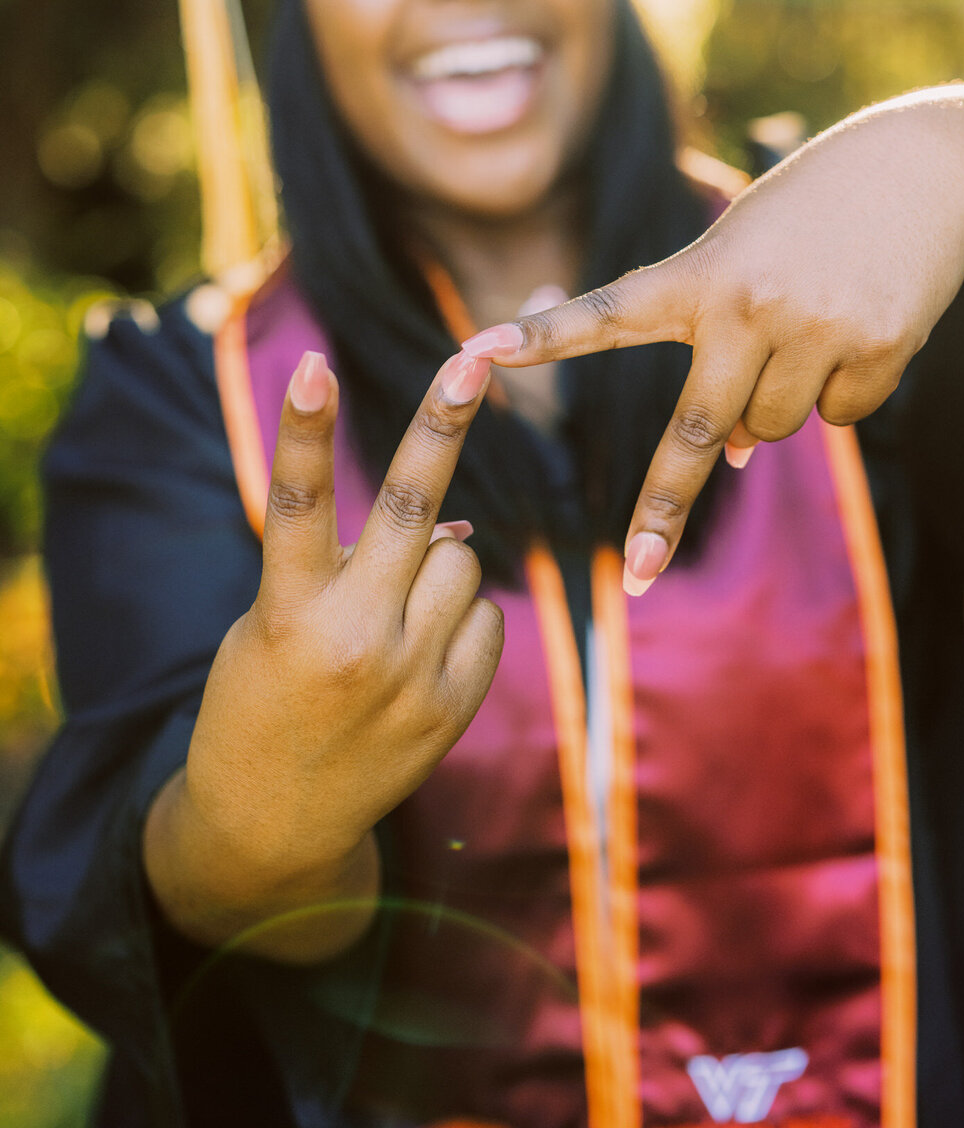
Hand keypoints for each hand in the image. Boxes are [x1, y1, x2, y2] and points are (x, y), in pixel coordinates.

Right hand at [143, 346, 502, 959]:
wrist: (275, 825)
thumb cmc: (262, 697)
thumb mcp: (274, 624)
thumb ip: (345, 566)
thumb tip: (453, 521)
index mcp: (287, 615)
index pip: (297, 503)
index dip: (304, 430)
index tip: (315, 362)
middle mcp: (354, 642)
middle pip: (412, 509)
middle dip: (443, 423)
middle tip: (473, 356)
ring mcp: (412, 678)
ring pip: (461, 558)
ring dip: (435, 561)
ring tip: (391, 611)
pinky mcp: (454, 709)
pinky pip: (483, 615)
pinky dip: (458, 613)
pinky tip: (420, 651)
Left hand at [463, 98, 963, 592]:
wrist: (923, 166)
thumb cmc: (811, 213)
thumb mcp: (742, 253)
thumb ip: (718, 347)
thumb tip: (736, 455)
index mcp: (698, 274)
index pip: (607, 314)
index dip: (544, 338)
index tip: (474, 355)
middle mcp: (748, 303)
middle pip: (702, 430)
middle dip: (664, 507)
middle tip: (638, 573)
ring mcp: (815, 325)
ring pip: (775, 427)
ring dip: (780, 408)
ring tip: (809, 326)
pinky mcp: (878, 344)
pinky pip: (843, 414)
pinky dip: (847, 390)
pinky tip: (861, 325)